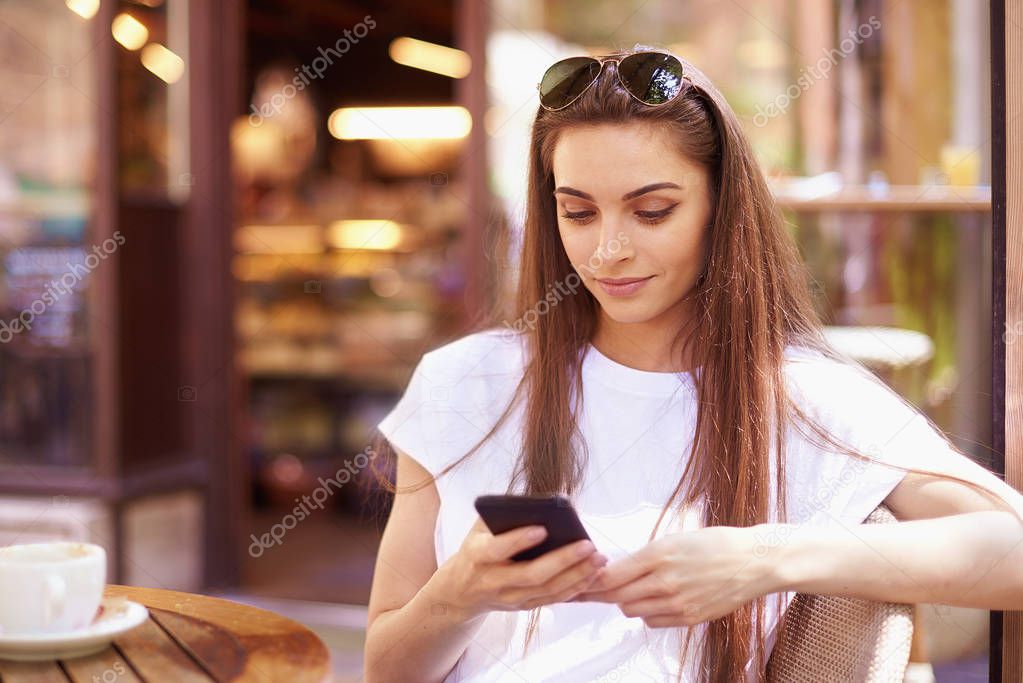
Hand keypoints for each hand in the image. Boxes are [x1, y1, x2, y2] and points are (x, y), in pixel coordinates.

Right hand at [432, 517, 608, 621]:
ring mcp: (510, 598)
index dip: (519, 540)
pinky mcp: (524, 606)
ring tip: (598, 558)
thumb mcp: (479, 528)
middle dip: (562, 560)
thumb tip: (540, 503)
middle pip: (531, 575)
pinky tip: (592, 574)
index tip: (542, 528)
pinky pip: (553, 599)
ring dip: (576, 576)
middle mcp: (494, 581)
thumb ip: (502, 516)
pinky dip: (575, 588)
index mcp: (478, 556)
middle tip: (588, 545)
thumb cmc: (477, 548)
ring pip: (547, 590)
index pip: (498, 550)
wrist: (461, 591)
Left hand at [570, 525, 779, 627]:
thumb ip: (644, 558)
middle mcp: (665, 582)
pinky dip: (647, 613)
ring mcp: (677, 604)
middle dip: (603, 593)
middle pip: (616, 597)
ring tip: (633, 589)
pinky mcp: (689, 619)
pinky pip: (653, 622)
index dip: (590, 580)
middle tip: (590, 589)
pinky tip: (655, 599)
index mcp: (659, 555)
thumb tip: (614, 570)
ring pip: (632, 611)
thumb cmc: (714, 544)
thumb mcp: (674, 540)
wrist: (754, 562)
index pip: (611, 575)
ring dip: (626, 601)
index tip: (577, 580)